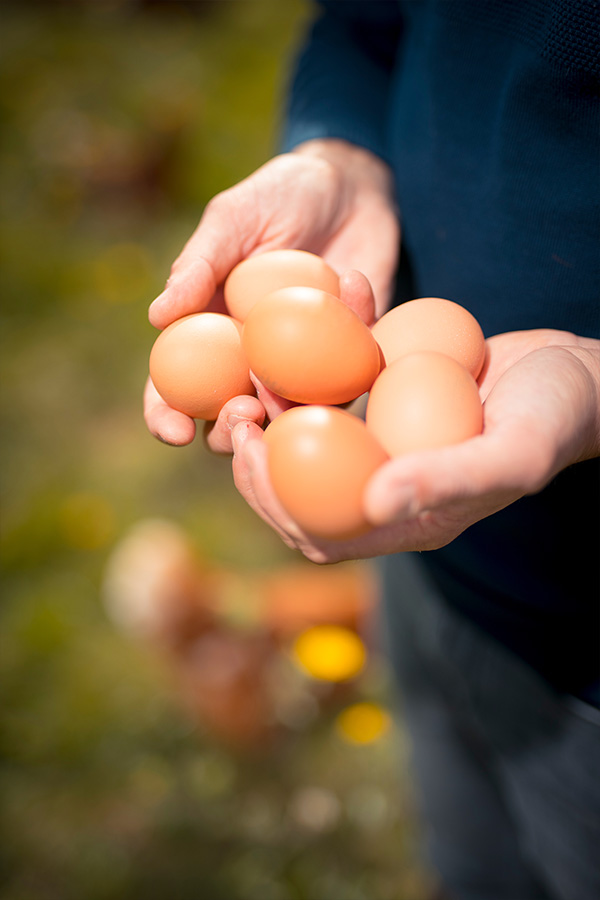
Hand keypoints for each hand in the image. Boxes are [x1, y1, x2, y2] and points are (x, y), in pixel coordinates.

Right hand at [143, 140, 399, 447]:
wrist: (351, 184)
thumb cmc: (279, 195)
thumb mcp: (233, 219)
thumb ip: (198, 265)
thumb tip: (156, 316)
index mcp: (209, 334)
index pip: (174, 389)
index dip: (167, 417)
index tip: (176, 430)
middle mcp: (252, 360)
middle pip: (231, 419)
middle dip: (231, 432)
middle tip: (244, 410)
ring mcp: (303, 366)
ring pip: (291, 417)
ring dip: (290, 414)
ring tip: (291, 387)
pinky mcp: (352, 358)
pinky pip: (353, 374)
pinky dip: (355, 339)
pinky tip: (354, 281)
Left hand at [230, 329, 599, 563]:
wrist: (578, 373)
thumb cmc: (555, 417)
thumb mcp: (514, 452)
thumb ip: (448, 481)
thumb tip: (372, 504)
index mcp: (407, 519)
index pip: (318, 531)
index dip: (272, 500)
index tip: (251, 449)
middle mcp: (385, 485)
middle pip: (297, 487)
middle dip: (256, 455)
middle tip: (237, 406)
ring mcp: (384, 441)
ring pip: (307, 436)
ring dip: (274, 407)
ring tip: (253, 369)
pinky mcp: (388, 401)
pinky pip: (337, 388)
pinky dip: (316, 362)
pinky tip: (309, 327)